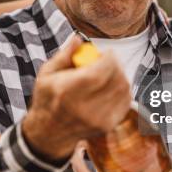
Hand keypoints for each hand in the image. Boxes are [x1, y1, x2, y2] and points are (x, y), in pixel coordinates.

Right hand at [22, 37, 130, 161]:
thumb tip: (78, 38)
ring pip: (123, 90)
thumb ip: (64, 55)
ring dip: (121, 75)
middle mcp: (85, 108)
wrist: (49, 134)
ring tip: (109, 72)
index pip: (99, 72)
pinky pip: (125, 101)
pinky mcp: (108, 125)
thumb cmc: (47, 99)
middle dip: (116, 64)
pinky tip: (113, 85)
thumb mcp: (46, 74)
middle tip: (109, 60)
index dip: (109, 58)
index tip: (107, 52)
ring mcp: (99, 119)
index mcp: (67, 92)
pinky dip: (123, 89)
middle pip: (115, 80)